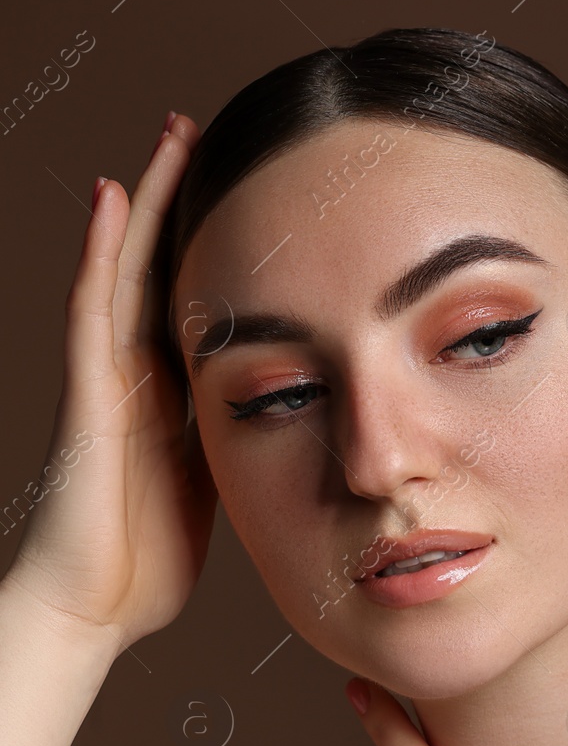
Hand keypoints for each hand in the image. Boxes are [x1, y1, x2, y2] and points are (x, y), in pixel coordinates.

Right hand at [5, 112, 216, 650]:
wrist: (92, 609)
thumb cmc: (149, 564)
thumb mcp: (217, 488)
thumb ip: (240, 448)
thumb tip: (300, 431)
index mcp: (175, 396)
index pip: (200, 303)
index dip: (225, 250)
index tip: (262, 198)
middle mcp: (139, 374)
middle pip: (164, 269)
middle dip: (188, 206)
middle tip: (215, 138)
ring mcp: (108, 377)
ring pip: (128, 268)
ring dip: (150, 202)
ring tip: (172, 136)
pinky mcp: (88, 392)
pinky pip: (94, 308)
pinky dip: (105, 252)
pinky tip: (117, 198)